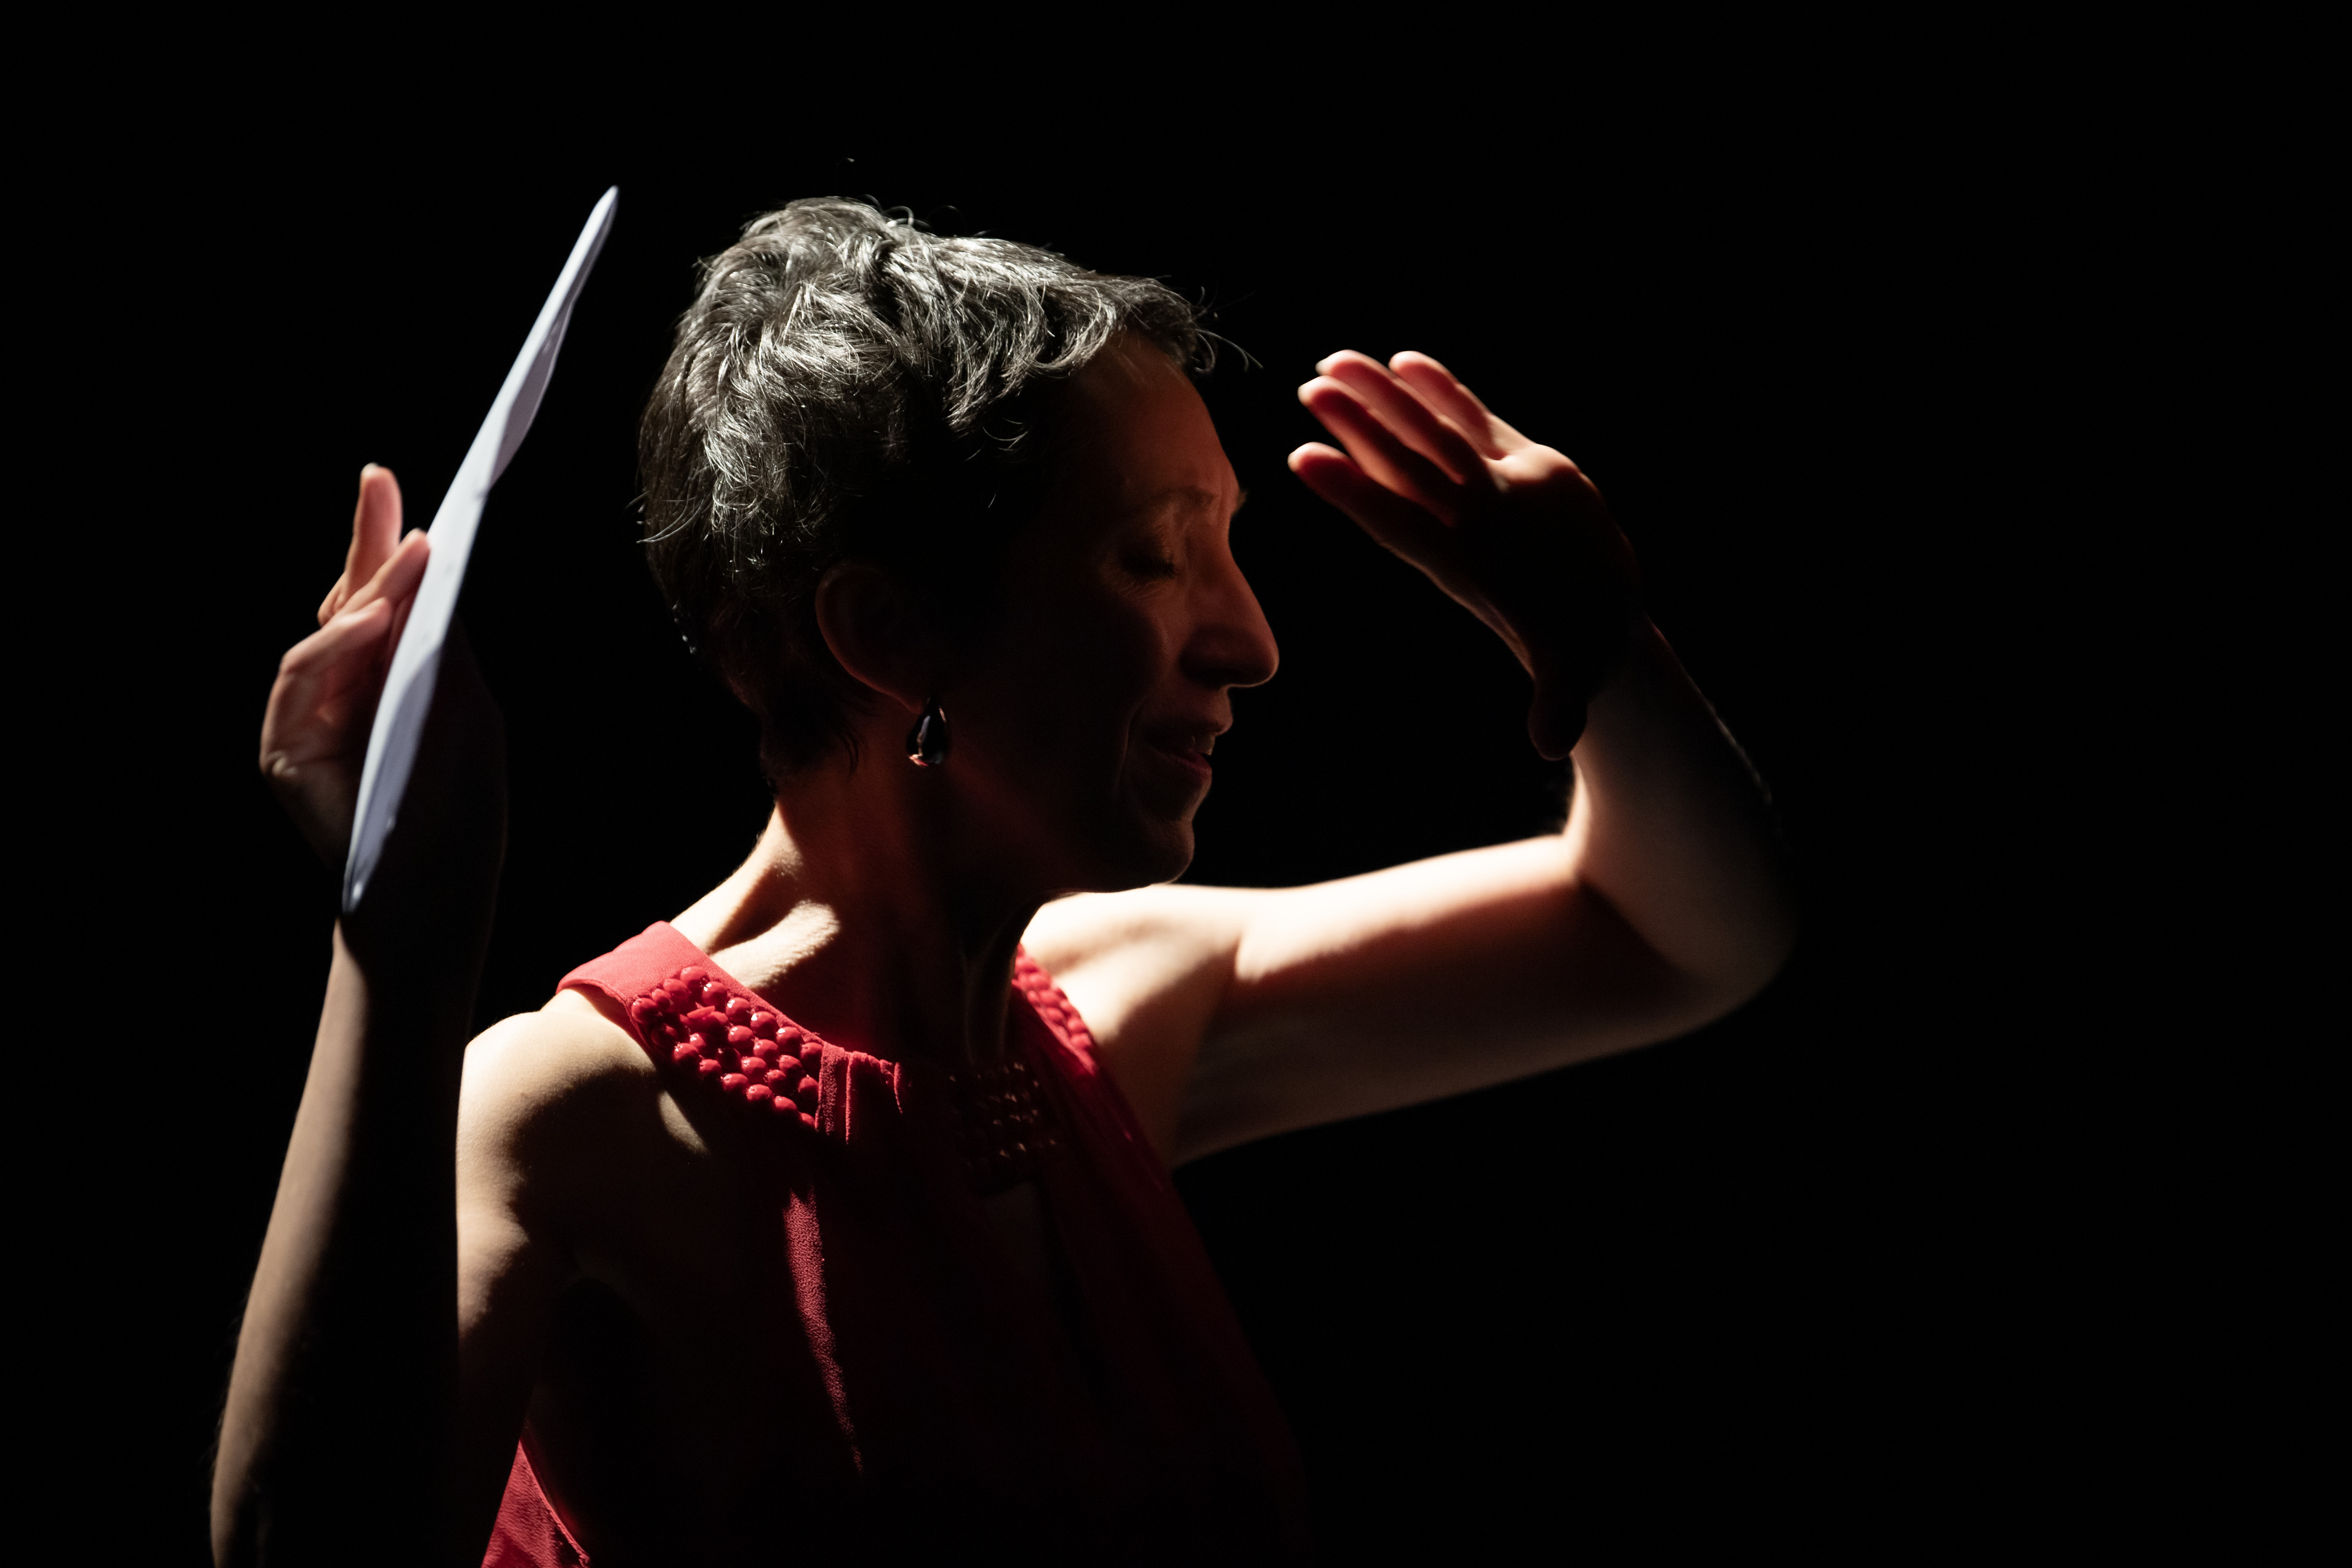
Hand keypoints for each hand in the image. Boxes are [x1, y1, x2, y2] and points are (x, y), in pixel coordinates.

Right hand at [260, 465, 428, 868]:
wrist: (436, 893)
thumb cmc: (459, 811)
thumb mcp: (467, 714)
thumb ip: (442, 650)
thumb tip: (427, 571)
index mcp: (386, 679)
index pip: (382, 600)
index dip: (383, 544)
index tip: (393, 488)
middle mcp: (341, 691)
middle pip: (348, 602)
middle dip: (366, 542)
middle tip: (380, 482)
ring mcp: (308, 718)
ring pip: (325, 633)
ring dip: (366, 591)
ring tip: (408, 557)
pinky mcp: (284, 749)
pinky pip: (300, 681)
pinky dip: (332, 647)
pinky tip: (368, 621)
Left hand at [1291, 351, 1640, 757]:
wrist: (1591, 626)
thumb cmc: (1580, 651)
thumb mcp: (1574, 676)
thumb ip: (1559, 703)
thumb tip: (1550, 745)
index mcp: (1468, 564)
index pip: (1399, 524)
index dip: (1354, 493)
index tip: (1302, 462)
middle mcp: (1465, 523)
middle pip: (1403, 468)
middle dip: (1359, 428)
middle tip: (1310, 388)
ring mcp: (1484, 492)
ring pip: (1426, 438)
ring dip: (1382, 402)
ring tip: (1333, 363)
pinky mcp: (1515, 468)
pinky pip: (1470, 424)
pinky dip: (1442, 392)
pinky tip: (1406, 362)